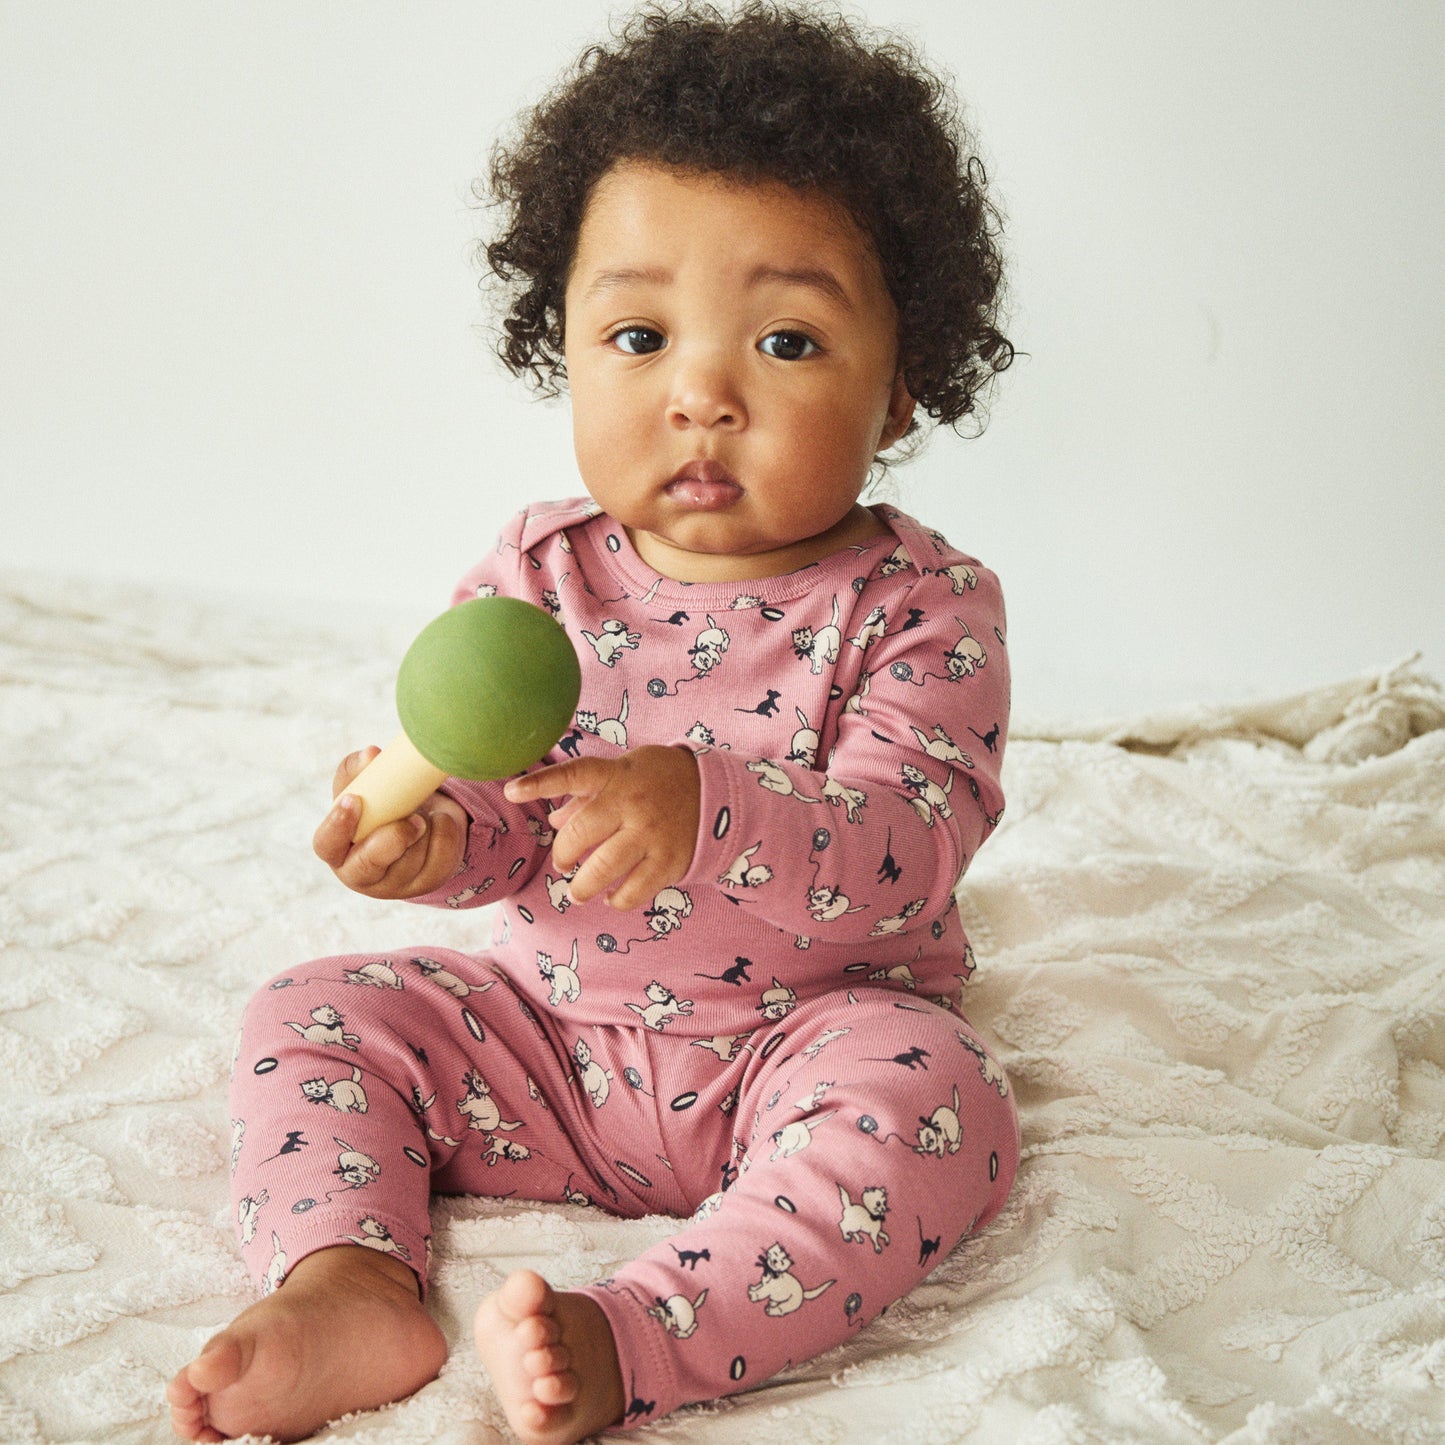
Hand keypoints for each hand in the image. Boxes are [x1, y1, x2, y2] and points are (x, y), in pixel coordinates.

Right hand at [313, 747, 467, 898]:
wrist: (420, 823)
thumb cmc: (381, 808)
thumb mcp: (366, 790)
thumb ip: (359, 771)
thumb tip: (370, 754)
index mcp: (337, 848)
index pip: (326, 845)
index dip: (338, 825)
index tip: (354, 799)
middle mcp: (361, 874)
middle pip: (368, 865)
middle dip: (392, 839)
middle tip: (413, 819)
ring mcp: (396, 884)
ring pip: (411, 861)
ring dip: (424, 828)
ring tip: (423, 813)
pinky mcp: (427, 883)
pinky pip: (441, 859)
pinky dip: (445, 831)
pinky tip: (439, 821)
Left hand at [504, 745, 698, 909]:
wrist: (714, 794)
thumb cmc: (657, 780)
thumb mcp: (624, 773)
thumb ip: (587, 795)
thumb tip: (554, 820)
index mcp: (618, 776)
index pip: (575, 774)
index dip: (540, 783)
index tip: (510, 792)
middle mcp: (632, 804)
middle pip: (580, 834)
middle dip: (563, 856)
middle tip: (563, 865)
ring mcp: (652, 834)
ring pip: (602, 870)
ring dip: (582, 887)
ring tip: (579, 891)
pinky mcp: (669, 862)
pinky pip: (632, 891)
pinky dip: (615, 900)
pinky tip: (611, 897)